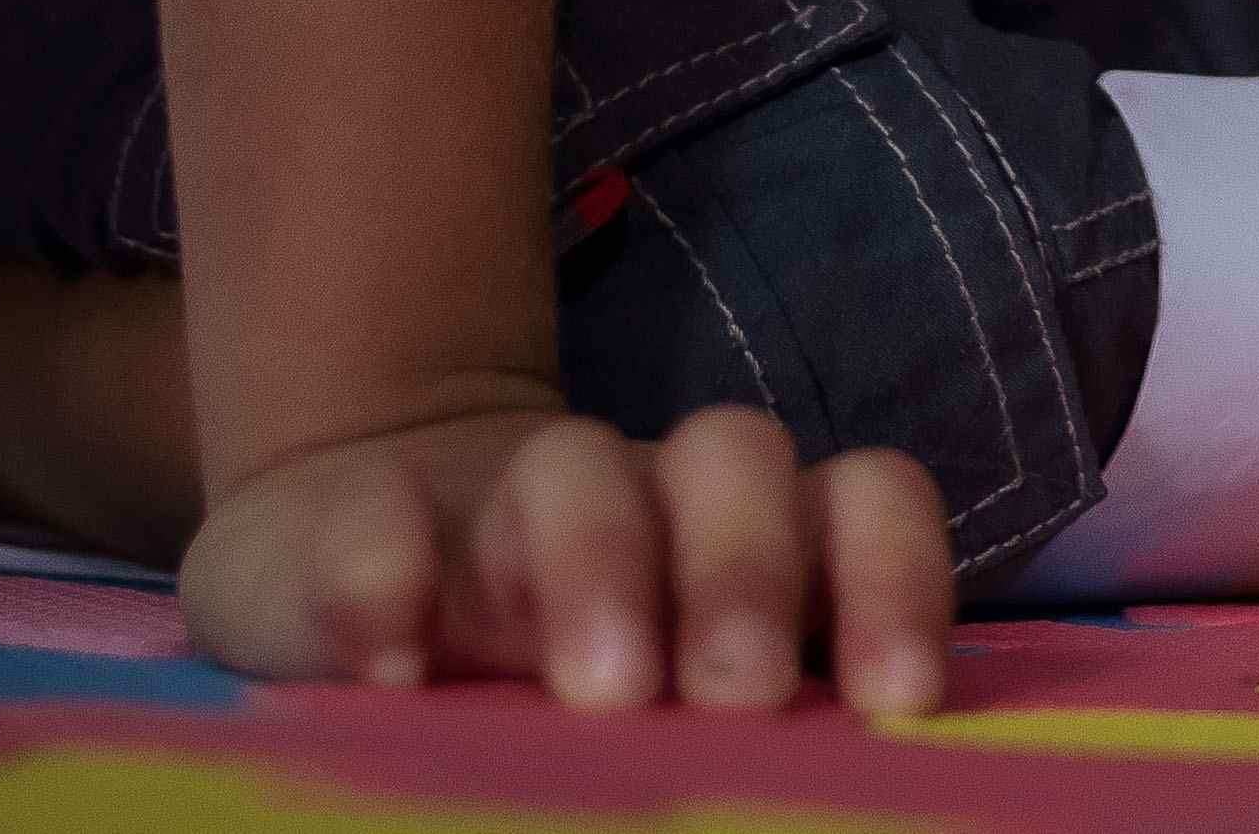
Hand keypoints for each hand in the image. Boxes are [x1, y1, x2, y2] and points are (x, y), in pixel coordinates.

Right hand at [179, 399, 954, 716]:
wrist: (380, 568)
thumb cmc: (568, 694)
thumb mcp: (678, 728)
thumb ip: (755, 752)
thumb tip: (815, 807)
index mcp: (752, 546)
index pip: (863, 504)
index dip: (895, 578)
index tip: (897, 696)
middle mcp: (646, 499)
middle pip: (733, 460)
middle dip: (745, 568)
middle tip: (736, 690)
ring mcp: (499, 499)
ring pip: (572, 463)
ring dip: (597, 559)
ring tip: (602, 690)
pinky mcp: (361, 519)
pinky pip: (380, 516)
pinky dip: (388, 581)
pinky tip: (395, 671)